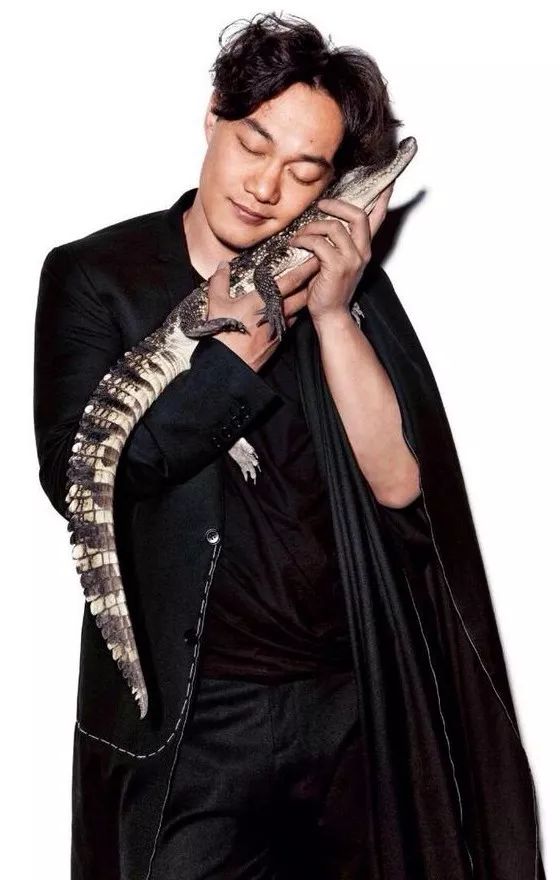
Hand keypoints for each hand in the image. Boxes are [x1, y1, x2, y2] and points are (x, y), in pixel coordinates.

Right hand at [206, 256, 318, 371]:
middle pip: (302, 295)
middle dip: (311, 282)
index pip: (291, 281)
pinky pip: (290, 322)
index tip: (315, 258)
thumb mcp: (217, 304)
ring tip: (309, 288)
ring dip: (304, 298)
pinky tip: (291, 309)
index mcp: (265, 300)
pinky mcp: (278, 340)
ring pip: (298, 309)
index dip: (305, 269)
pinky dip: (293, 313)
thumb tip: (223, 266)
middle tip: (319, 270)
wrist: (230, 364)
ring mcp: (280, 327)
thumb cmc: (223, 333)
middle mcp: (277, 313)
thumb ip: (220, 281)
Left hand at [287, 182, 393, 325]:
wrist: (330, 315)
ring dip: (312, 227)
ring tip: (299, 235)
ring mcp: (352, 260)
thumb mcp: (334, 262)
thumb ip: (335, 244)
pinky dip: (303, 240)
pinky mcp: (337, 267)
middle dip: (337, 205)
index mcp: (364, 249)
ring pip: (334, 227)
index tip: (389, 181)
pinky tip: (295, 244)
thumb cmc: (328, 289)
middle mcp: (362, 252)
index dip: (383, 199)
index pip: (378, 219)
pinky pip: (319, 243)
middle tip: (321, 205)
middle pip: (357, 215)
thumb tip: (322, 222)